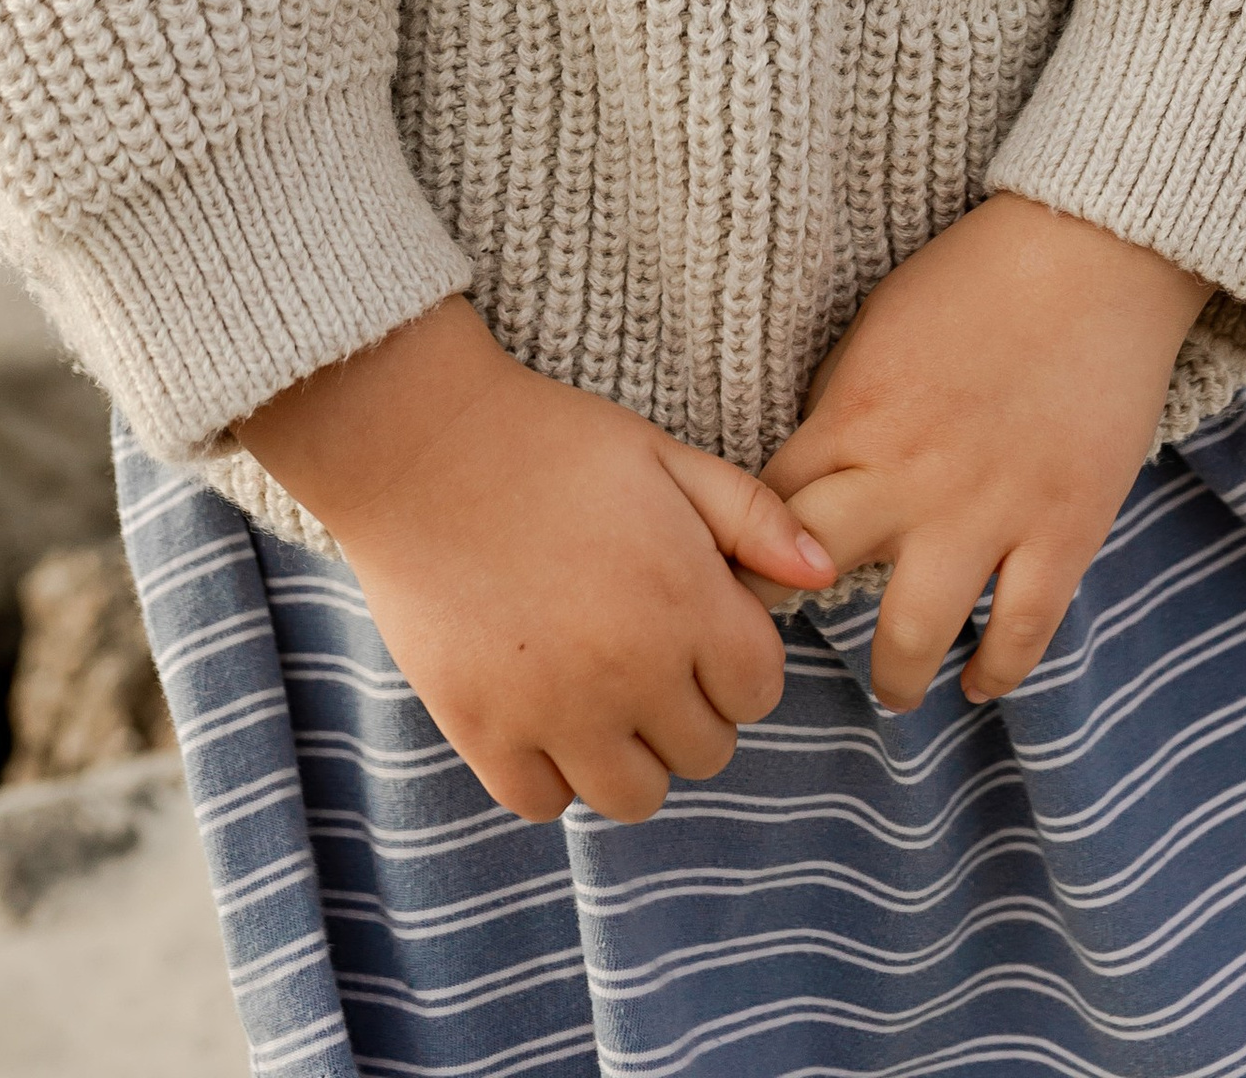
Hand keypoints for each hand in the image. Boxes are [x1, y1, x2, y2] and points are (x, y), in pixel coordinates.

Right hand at [235, 297, 834, 823]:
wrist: (422, 447)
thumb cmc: (553, 443)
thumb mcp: (665, 455)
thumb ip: (754, 516)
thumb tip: (823, 573)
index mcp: (687, 601)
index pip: (759, 691)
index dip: (740, 660)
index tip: (704, 628)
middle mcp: (631, 670)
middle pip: (705, 751)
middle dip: (693, 708)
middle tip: (652, 655)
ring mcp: (555, 710)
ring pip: (634, 795)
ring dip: (633, 755)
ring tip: (604, 694)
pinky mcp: (484, 731)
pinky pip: (544, 802)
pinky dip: (554, 773)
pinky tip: (546, 712)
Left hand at [761, 192, 1211, 713]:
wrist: (1095, 253)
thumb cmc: (978, 276)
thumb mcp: (877, 327)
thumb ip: (842, 406)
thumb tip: (810, 474)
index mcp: (854, 415)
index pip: (768, 506)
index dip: (746, 548)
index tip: (746, 578)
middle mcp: (909, 472)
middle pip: (814, 572)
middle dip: (791, 617)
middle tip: (801, 646)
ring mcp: (989, 508)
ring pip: (914, 631)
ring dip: (894, 674)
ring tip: (894, 687)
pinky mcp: (1063, 528)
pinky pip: (1022, 631)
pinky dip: (998, 670)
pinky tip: (981, 680)